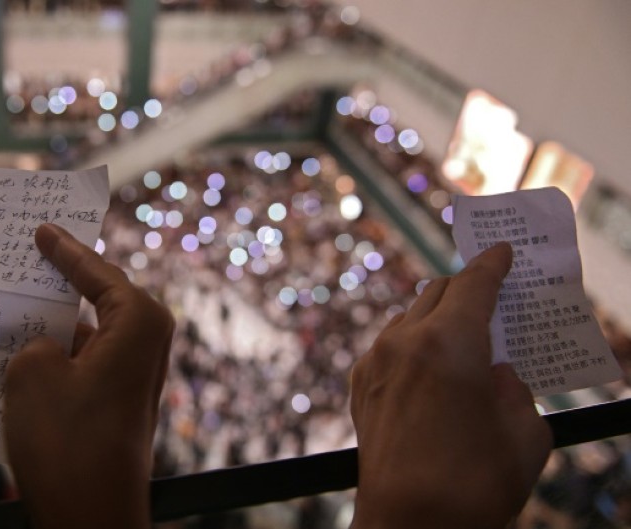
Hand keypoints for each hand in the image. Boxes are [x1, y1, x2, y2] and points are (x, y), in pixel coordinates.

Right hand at [4, 223, 172, 528]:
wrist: (89, 517)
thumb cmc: (68, 441)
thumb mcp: (32, 371)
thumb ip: (37, 340)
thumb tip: (46, 344)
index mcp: (140, 322)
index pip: (98, 272)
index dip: (65, 250)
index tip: (43, 230)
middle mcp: (147, 347)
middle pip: (98, 301)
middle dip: (60, 287)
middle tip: (27, 260)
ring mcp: (134, 380)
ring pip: (87, 338)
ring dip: (51, 330)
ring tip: (7, 312)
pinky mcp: (119, 408)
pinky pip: (84, 369)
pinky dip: (55, 362)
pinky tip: (16, 360)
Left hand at [349, 243, 551, 528]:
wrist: (408, 525)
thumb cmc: (472, 484)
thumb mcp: (524, 432)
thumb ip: (515, 388)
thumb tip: (497, 374)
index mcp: (447, 342)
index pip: (473, 284)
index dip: (492, 265)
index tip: (502, 251)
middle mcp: (402, 342)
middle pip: (437, 292)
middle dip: (465, 288)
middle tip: (489, 296)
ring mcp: (374, 363)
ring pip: (408, 318)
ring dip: (435, 318)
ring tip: (461, 339)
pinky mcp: (358, 387)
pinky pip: (388, 347)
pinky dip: (411, 345)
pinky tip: (429, 369)